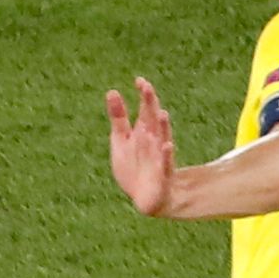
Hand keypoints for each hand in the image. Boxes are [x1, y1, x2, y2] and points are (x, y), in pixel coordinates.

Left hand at [107, 77, 175, 215]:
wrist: (146, 198)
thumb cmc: (134, 166)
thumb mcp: (121, 140)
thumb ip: (118, 117)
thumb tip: (111, 91)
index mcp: (144, 131)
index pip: (145, 109)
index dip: (143, 95)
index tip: (139, 80)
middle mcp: (153, 140)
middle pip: (153, 120)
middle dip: (150, 105)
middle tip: (147, 88)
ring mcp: (159, 156)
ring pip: (162, 138)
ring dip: (162, 126)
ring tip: (161, 113)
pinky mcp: (163, 174)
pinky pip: (166, 163)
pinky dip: (166, 155)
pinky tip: (167, 145)